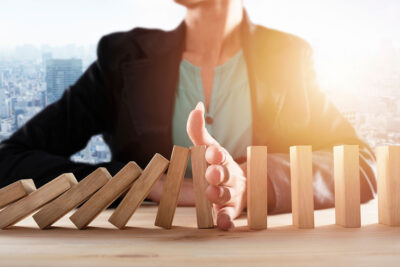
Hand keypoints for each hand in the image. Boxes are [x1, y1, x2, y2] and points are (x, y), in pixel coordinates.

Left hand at [187, 102, 246, 229]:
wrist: (242, 186)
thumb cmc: (219, 164)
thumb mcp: (208, 146)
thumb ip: (199, 130)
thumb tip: (197, 105)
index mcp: (222, 159)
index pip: (219, 155)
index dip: (215, 154)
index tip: (212, 152)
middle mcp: (228, 176)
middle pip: (224, 175)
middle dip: (218, 174)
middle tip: (211, 173)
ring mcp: (231, 194)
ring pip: (226, 195)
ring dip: (219, 194)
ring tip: (211, 193)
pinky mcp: (230, 210)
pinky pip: (230, 216)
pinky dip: (227, 220)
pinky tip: (222, 224)